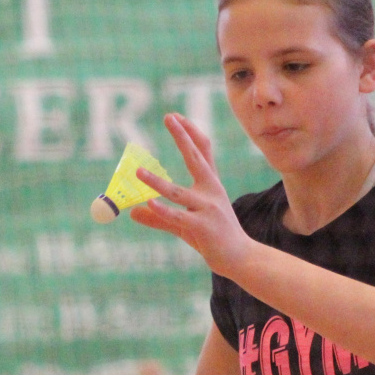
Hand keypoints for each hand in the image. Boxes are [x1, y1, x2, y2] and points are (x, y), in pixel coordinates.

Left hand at [130, 113, 253, 278]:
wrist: (240, 258)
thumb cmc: (214, 238)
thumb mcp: (185, 224)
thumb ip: (159, 217)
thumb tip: (133, 212)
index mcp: (209, 185)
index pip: (202, 151)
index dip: (189, 133)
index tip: (176, 117)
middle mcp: (210, 191)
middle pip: (195, 158)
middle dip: (182, 136)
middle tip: (169, 117)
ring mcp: (207, 208)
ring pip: (177, 192)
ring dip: (156, 182)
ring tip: (138, 172)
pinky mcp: (202, 227)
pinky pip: (179, 216)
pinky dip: (163, 210)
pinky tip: (149, 203)